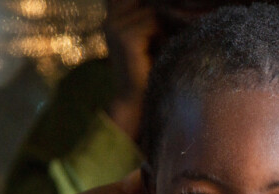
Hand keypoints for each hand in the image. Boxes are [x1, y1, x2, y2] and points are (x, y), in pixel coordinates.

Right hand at [104, 0, 160, 139]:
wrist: (134, 99)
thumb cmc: (146, 69)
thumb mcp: (148, 39)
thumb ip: (150, 19)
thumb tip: (169, 5)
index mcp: (111, 19)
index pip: (134, 0)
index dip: (151, 8)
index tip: (159, 28)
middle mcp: (109, 20)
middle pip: (145, 3)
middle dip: (160, 17)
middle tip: (164, 38)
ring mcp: (115, 28)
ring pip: (150, 12)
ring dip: (162, 29)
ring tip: (159, 47)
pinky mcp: (126, 38)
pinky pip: (152, 23)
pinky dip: (160, 36)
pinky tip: (157, 51)